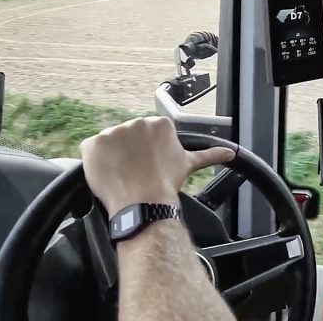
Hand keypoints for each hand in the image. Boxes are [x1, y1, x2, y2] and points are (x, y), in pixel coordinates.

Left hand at [80, 117, 234, 215]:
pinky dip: (95, 162)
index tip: (146, 164)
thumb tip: (231, 153)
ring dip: (112, 157)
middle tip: (134, 172)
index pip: (146, 133)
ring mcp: (114, 131)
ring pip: (109, 144)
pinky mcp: (94, 143)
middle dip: (128, 152)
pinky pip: (90, 150)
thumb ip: (209, 154)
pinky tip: (107, 174)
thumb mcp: (190, 164)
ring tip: (121, 175)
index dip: (144, 151)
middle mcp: (137, 122)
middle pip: (127, 136)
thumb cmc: (167, 182)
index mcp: (159, 124)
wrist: (145, 201)